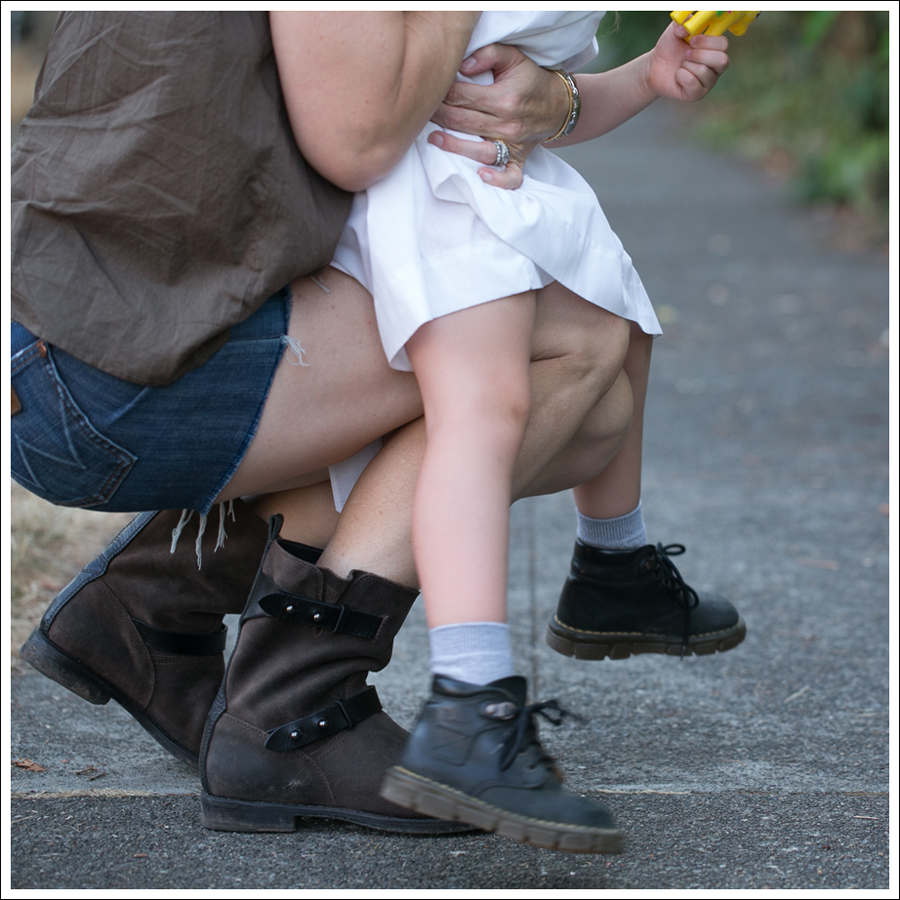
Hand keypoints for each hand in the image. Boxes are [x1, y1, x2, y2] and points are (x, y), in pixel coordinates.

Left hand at [428, 43, 569, 189]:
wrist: (558, 105)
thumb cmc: (530, 80)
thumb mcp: (514, 57)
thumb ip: (488, 53)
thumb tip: (462, 65)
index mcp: (504, 98)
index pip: (463, 96)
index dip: (442, 92)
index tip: (429, 89)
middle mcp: (507, 123)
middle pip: (463, 121)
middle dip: (439, 116)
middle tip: (421, 112)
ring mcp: (512, 144)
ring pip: (478, 150)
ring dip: (454, 147)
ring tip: (434, 140)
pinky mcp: (518, 159)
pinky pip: (510, 177)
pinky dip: (497, 181)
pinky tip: (480, 177)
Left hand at [645, 22, 729, 102]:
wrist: (655, 66)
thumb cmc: (669, 48)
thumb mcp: (676, 29)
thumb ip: (685, 21)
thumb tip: (687, 28)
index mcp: (715, 49)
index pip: (724, 45)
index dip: (707, 41)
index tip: (692, 40)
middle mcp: (716, 66)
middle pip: (722, 61)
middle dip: (699, 55)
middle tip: (686, 55)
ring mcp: (708, 82)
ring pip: (704, 72)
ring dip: (687, 66)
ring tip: (681, 66)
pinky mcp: (697, 94)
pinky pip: (692, 83)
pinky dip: (681, 76)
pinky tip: (678, 76)